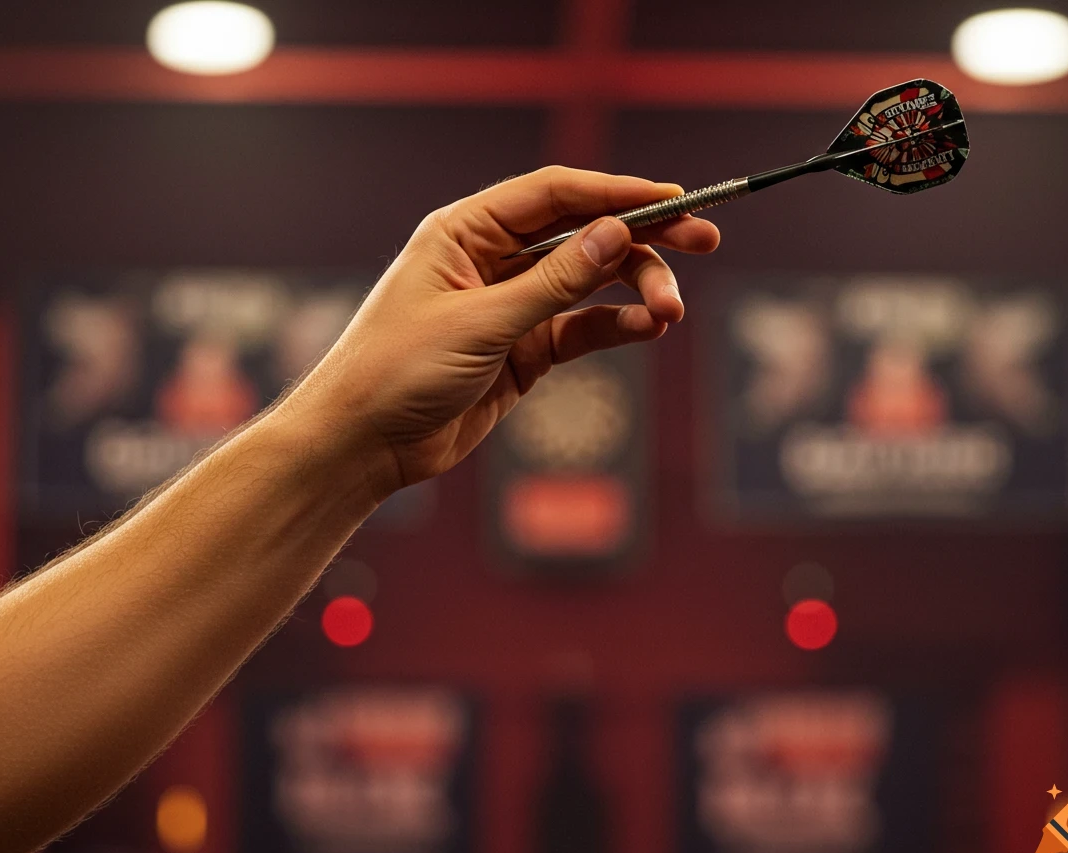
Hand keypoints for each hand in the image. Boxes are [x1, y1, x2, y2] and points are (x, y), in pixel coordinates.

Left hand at [294, 165, 720, 496]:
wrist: (362, 444)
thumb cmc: (396, 370)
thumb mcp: (481, 323)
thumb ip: (553, 282)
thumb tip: (616, 233)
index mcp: (466, 230)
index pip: (556, 194)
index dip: (618, 192)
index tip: (675, 200)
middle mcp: (491, 259)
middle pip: (583, 233)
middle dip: (644, 237)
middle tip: (704, 239)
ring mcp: (510, 306)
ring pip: (590, 284)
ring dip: (634, 291)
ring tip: (669, 312)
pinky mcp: (522, 351)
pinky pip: (580, 329)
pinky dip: (615, 328)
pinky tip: (648, 331)